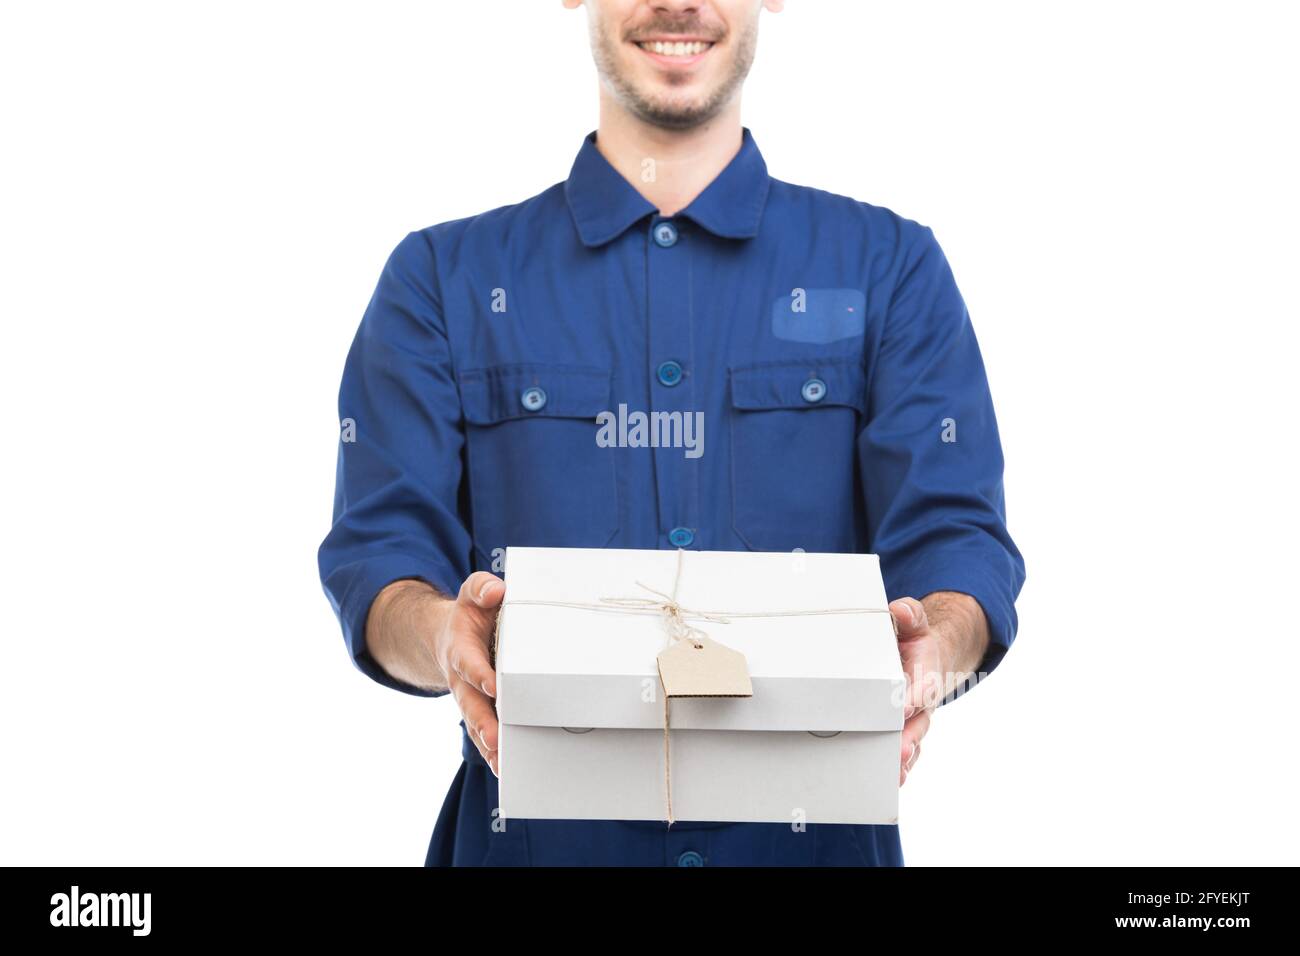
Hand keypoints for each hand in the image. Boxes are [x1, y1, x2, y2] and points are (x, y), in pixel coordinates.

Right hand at [430, 571, 505, 776]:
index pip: (469, 662)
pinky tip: (504, 766)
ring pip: (476, 724)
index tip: (492, 684)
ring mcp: (469, 698)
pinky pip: (483, 733)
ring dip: (488, 744)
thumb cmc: (471, 614)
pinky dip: (492, 751)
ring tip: (502, 762)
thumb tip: (496, 592)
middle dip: (482, 722)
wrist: (450, 635)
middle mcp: (462, 679)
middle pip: (470, 704)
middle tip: (496, 739)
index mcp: (461, 648)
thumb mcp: (473, 592)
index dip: (479, 673)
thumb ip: (483, 588)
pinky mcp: (480, 709)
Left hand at [888, 596, 943, 786]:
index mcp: (924, 673)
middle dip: (909, 738)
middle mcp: (922, 701)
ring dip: (904, 758)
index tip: (903, 706)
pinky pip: (904, 751)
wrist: (920, 657)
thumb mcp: (912, 622)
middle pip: (919, 723)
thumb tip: (900, 610)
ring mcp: (914, 720)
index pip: (922, 686)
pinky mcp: (903, 731)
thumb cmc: (910, 640)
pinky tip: (889, 778)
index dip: (913, 696)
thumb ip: (909, 615)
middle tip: (899, 751)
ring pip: (912, 743)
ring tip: (894, 773)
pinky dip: (898, 765)